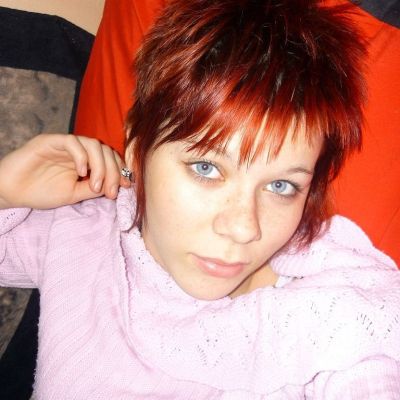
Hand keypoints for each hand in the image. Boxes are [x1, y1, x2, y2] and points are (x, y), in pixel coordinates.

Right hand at [0, 134, 130, 208]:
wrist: (12, 192)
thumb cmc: (41, 192)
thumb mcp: (73, 194)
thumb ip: (93, 188)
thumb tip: (115, 186)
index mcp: (85, 161)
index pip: (109, 158)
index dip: (120, 170)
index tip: (126, 186)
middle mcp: (78, 151)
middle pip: (105, 151)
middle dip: (113, 171)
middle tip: (110, 192)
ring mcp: (64, 145)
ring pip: (93, 144)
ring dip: (100, 166)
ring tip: (94, 185)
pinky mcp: (49, 141)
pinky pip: (72, 142)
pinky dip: (82, 156)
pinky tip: (81, 172)